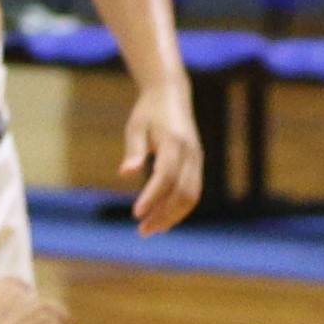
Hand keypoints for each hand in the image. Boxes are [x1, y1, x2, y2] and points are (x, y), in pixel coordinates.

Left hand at [119, 76, 207, 237]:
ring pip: (192, 195)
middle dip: (163, 214)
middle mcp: (190, 152)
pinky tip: (163, 218)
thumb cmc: (149, 111)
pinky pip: (194, 191)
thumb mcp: (135, 127)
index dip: (152, 196)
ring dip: (173, 216)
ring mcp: (197, 159)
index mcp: (174, 142)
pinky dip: (180, 209)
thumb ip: (134, 150)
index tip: (136, 214)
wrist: (172, 93)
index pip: (166, 175)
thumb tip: (125, 173)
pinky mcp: (197, 164)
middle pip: (183, 191)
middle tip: (142, 230)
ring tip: (151, 229)